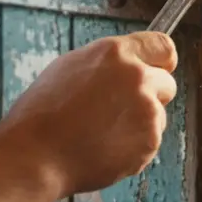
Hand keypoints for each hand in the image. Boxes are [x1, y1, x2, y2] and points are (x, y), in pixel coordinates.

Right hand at [0, 32, 177, 196]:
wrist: (35, 156)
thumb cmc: (43, 114)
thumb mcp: (71, 67)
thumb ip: (109, 64)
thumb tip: (128, 65)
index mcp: (115, 53)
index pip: (164, 46)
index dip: (161, 61)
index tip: (159, 70)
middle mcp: (137, 77)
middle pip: (167, 83)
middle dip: (151, 96)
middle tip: (120, 111)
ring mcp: (147, 110)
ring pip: (158, 116)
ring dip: (139, 124)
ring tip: (101, 133)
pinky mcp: (149, 141)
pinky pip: (149, 142)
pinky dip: (133, 147)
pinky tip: (104, 148)